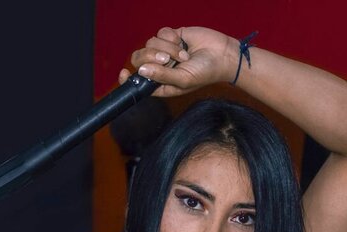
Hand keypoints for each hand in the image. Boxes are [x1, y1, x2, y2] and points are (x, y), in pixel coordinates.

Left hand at [118, 27, 238, 97]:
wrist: (222, 55)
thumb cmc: (205, 73)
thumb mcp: (183, 80)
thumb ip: (161, 76)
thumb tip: (141, 70)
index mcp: (160, 83)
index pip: (138, 81)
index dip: (128, 78)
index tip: (124, 73)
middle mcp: (160, 67)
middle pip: (139, 59)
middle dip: (151, 57)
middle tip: (168, 60)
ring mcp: (164, 50)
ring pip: (150, 44)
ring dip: (168, 48)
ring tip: (183, 55)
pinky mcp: (171, 37)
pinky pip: (160, 33)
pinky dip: (171, 38)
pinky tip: (183, 43)